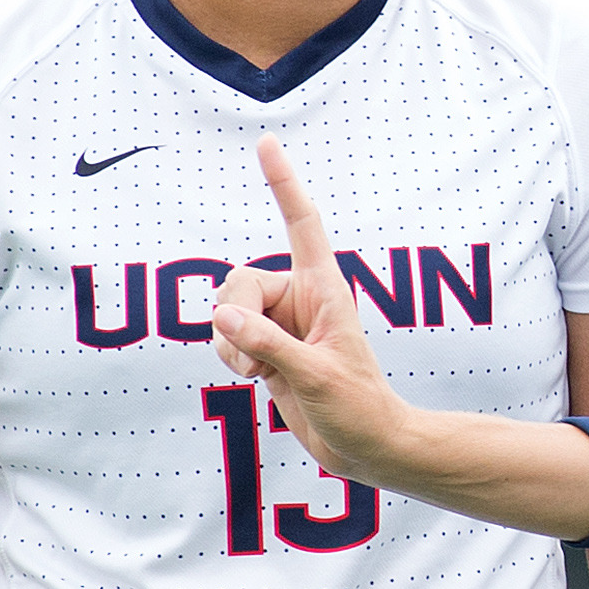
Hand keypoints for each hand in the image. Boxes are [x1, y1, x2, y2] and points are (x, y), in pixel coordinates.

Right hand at [209, 136, 405, 484]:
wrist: (366, 446)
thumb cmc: (358, 408)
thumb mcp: (315, 376)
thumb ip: (268, 345)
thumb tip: (223, 316)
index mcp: (324, 289)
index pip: (301, 225)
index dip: (283, 183)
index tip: (266, 142)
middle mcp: (299, 298)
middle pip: (238, 280)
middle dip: (233, 318)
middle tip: (255, 358)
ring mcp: (281, 323)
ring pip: (225, 312)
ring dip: (230, 346)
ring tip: (261, 373)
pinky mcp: (267, 348)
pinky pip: (226, 338)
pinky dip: (229, 358)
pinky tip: (254, 378)